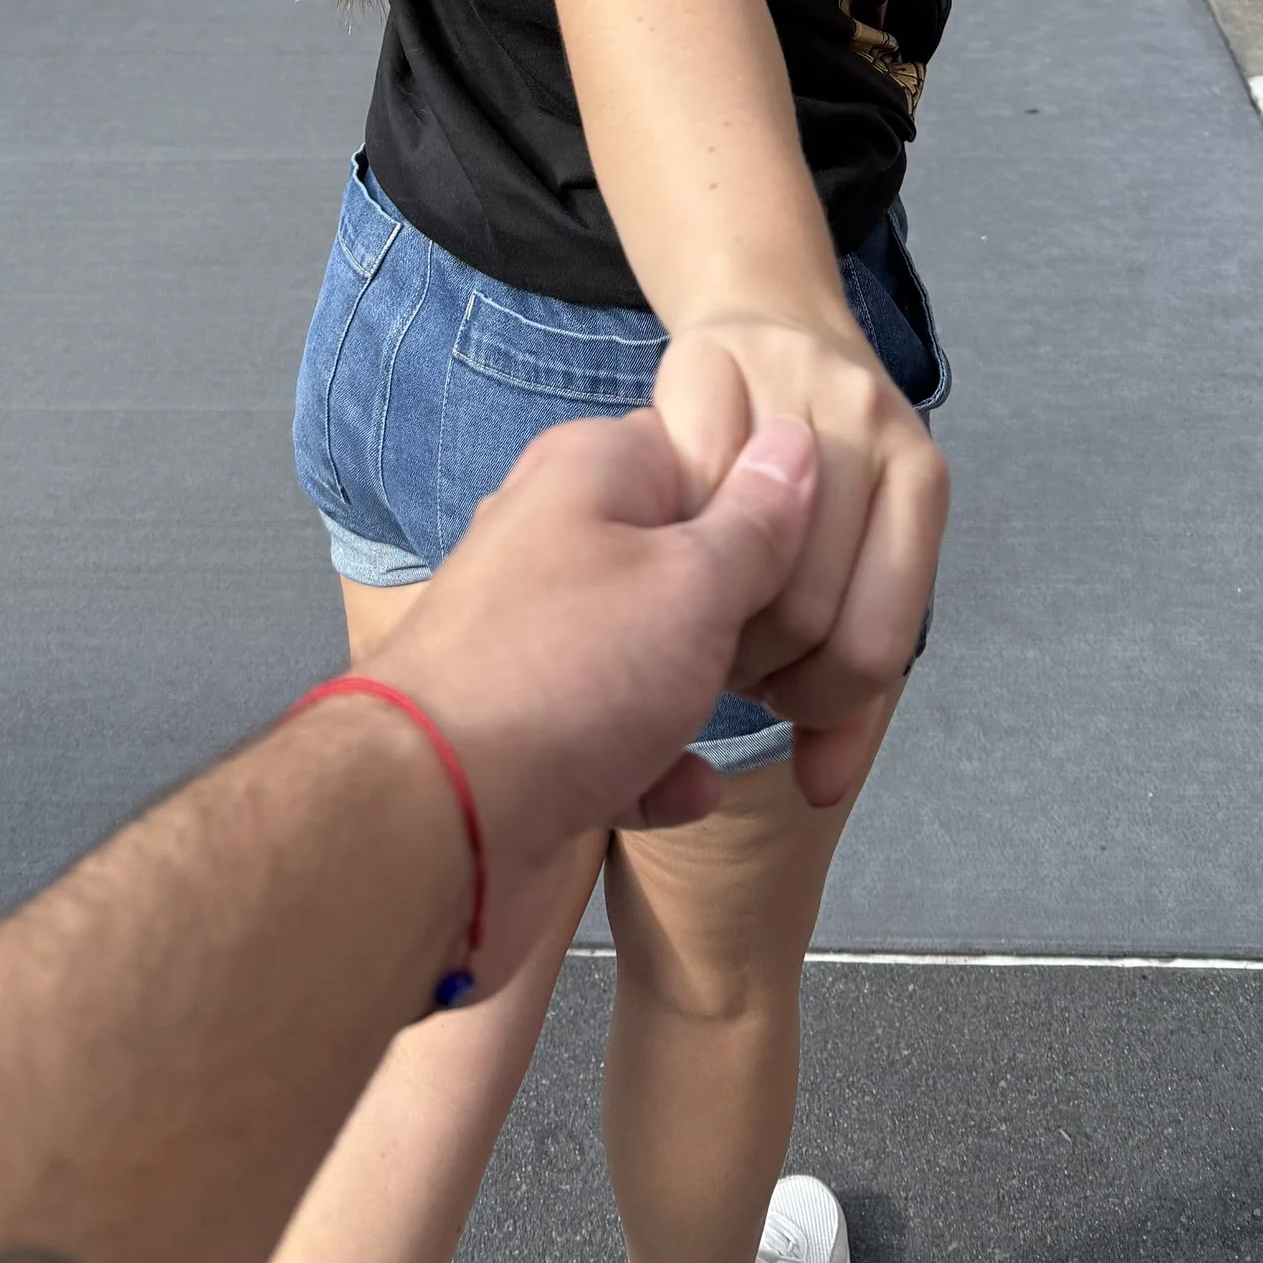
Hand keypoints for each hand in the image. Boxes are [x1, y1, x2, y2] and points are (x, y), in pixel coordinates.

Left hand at [371, 410, 817, 982]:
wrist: (434, 823)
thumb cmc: (567, 673)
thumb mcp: (693, 581)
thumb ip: (757, 520)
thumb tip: (794, 439)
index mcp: (591, 471)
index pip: (711, 447)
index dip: (778, 500)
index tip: (829, 554)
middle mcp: (557, 541)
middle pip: (684, 559)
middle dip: (749, 611)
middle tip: (801, 647)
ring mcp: (539, 642)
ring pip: (653, 655)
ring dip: (704, 693)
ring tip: (764, 717)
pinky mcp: (531, 734)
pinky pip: (618, 738)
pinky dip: (658, 766)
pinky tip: (692, 789)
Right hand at [652, 309, 946, 806]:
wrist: (762, 324)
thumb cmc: (810, 481)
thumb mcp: (851, 572)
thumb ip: (845, 691)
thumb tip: (821, 789)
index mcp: (923, 482)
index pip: (875, 647)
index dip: (813, 701)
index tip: (776, 694)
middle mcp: (877, 421)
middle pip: (805, 609)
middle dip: (751, 660)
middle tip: (722, 651)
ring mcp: (796, 383)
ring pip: (740, 557)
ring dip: (701, 609)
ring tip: (696, 609)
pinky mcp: (711, 361)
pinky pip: (680, 488)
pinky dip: (662, 536)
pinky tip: (663, 546)